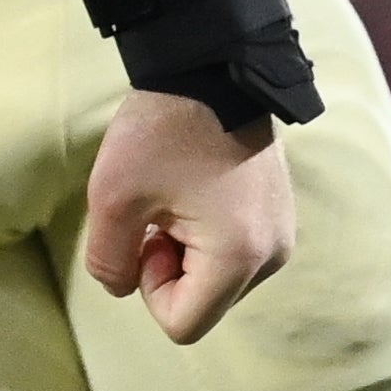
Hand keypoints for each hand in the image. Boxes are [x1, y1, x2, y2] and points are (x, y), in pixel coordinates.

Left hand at [82, 88, 293, 343]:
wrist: (210, 66)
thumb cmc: (161, 131)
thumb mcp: (111, 198)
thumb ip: (109, 260)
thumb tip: (124, 288)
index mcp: (239, 257)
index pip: (183, 324)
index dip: (149, 288)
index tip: (146, 234)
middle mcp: (272, 255)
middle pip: (204, 302)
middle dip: (169, 268)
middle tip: (158, 210)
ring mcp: (281, 234)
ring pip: (217, 279)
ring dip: (186, 250)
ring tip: (177, 194)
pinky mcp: (279, 215)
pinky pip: (235, 251)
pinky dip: (206, 233)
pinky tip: (195, 188)